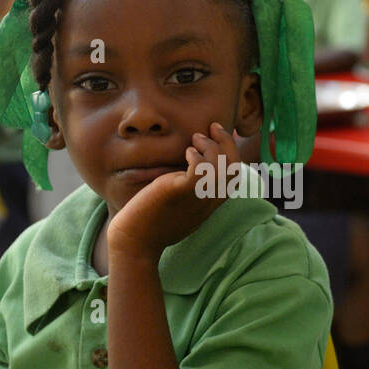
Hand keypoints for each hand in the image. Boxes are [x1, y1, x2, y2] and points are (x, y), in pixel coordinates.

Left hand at [107, 122, 240, 262]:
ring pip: (220, 167)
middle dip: (227, 143)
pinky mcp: (180, 192)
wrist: (135, 241)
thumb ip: (188, 189)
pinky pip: (201, 170)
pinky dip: (198, 156)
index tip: (217, 136)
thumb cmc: (151, 223)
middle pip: (233, 169)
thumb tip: (186, 169)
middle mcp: (208, 202)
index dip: (231, 153)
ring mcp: (196, 198)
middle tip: (213, 127)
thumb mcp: (178, 204)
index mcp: (209, 204)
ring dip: (211, 146)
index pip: (234, 177)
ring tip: (195, 138)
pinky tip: (187, 152)